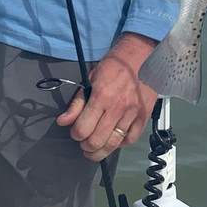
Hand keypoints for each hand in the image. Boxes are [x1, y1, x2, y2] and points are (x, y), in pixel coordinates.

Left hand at [56, 32, 158, 161]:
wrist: (140, 56)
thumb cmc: (114, 65)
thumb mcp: (90, 79)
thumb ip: (77, 103)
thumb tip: (63, 121)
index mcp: (101, 96)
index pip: (82, 129)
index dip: (75, 134)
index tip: (75, 132)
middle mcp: (117, 107)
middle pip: (97, 141)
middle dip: (86, 146)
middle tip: (84, 143)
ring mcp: (132, 113)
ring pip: (114, 144)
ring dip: (101, 151)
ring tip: (95, 150)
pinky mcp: (144, 115)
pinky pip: (131, 138)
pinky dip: (121, 144)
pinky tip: (115, 140)